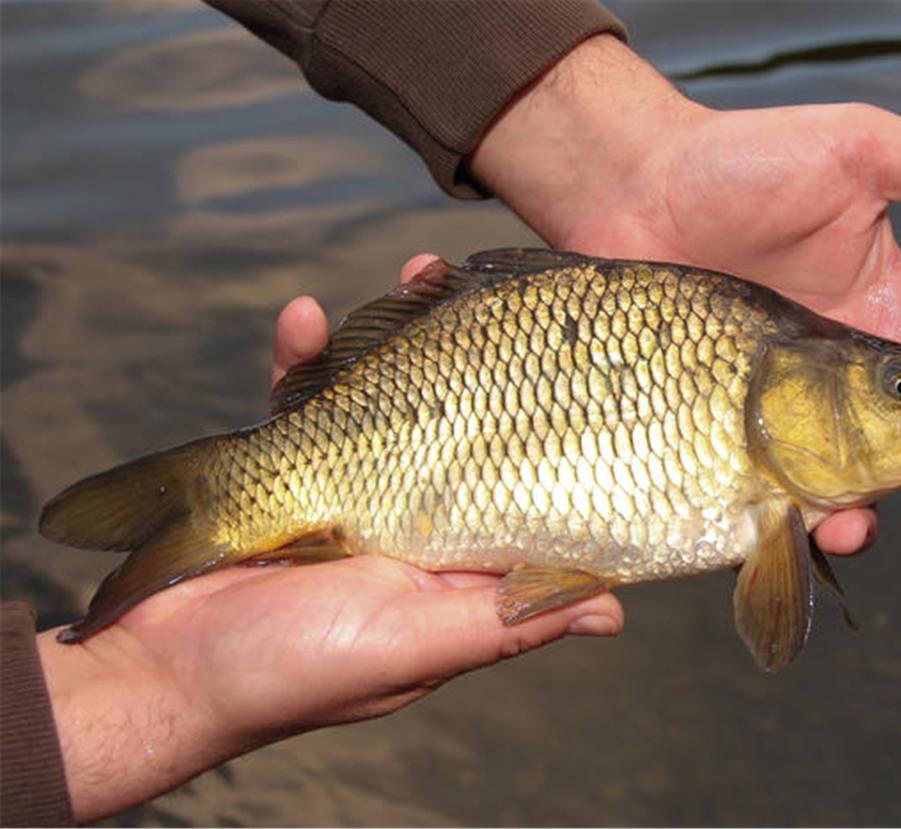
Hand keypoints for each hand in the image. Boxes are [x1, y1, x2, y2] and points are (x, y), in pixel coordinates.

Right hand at [42, 261, 621, 822]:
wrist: (167, 676)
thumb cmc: (299, 674)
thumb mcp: (417, 647)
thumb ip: (504, 622)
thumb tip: (615, 610)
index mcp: (456, 556)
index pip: (513, 471)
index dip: (537, 411)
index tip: (554, 345)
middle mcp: (413, 516)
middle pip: (453, 417)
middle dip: (467, 348)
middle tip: (471, 284)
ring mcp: (351, 491)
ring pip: (383, 395)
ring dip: (393, 332)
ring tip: (412, 272)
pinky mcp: (287, 476)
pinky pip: (298, 403)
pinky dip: (301, 359)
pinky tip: (302, 318)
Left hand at [469, 35, 900, 550]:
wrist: (632, 187)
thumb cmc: (743, 162)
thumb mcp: (859, 150)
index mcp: (891, 319)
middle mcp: (846, 378)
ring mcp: (783, 412)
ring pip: (851, 489)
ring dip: (871, 519)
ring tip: (856, 523)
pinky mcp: (722, 429)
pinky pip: (764, 491)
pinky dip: (789, 523)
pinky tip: (788, 523)